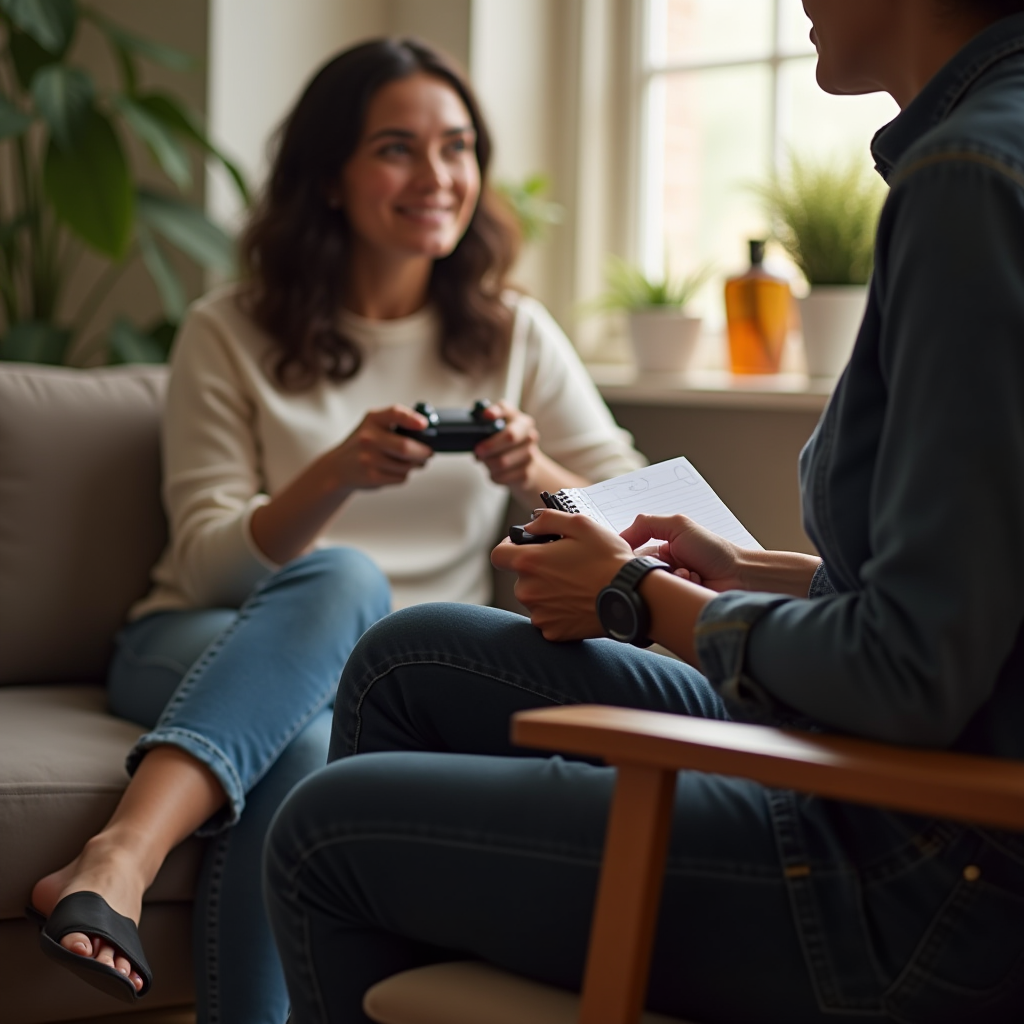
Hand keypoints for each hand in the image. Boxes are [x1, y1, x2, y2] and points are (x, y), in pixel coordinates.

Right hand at [323, 405, 433, 491]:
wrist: (338, 468)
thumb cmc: (363, 445)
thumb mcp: (374, 426)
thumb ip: (397, 423)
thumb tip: (428, 430)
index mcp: (373, 419)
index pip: (395, 413)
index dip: (412, 418)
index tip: (424, 425)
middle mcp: (368, 438)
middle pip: (405, 447)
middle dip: (423, 452)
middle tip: (428, 453)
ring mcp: (368, 459)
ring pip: (407, 465)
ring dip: (414, 465)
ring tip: (409, 462)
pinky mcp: (372, 477)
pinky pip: (401, 477)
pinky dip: (404, 475)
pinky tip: (393, 470)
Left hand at [473, 401, 561, 500]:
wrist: (524, 466)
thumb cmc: (504, 445)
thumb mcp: (495, 432)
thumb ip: (485, 425)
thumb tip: (473, 424)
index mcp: (519, 419)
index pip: (508, 410)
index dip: (496, 412)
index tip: (486, 415)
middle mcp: (529, 434)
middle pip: (510, 436)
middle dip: (491, 444)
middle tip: (478, 451)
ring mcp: (531, 454)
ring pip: (503, 461)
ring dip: (488, 463)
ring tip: (485, 462)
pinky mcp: (527, 473)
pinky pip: (503, 476)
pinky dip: (494, 476)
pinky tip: (494, 472)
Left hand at [491, 509, 633, 640]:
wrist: (632, 597)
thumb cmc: (608, 559)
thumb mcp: (581, 524)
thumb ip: (547, 519)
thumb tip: (530, 524)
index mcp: (529, 563)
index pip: (498, 555)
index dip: (509, 548)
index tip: (526, 546)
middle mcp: (527, 591)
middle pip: (521, 578)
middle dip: (538, 570)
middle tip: (567, 566)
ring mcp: (539, 615)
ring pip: (535, 598)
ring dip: (549, 591)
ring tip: (578, 585)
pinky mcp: (552, 632)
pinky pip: (548, 618)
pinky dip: (559, 611)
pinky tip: (579, 602)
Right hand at [619, 514, 742, 591]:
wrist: (739, 576)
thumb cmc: (714, 550)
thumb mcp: (679, 525)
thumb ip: (646, 524)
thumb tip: (620, 538)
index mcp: (658, 551)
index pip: (630, 555)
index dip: (632, 557)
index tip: (638, 556)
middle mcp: (660, 571)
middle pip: (639, 574)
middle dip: (656, 569)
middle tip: (672, 565)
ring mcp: (668, 589)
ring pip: (652, 588)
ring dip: (672, 579)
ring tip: (689, 573)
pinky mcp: (675, 606)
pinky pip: (666, 601)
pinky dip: (682, 589)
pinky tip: (695, 583)